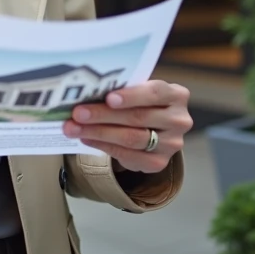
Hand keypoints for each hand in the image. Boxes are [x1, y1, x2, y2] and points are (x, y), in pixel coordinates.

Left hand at [61, 81, 192, 173]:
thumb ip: (123, 90)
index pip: (155, 93)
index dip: (131, 96)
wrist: (156, 129)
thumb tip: (85, 92)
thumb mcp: (140, 91)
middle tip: (78, 114)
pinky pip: (128, 156)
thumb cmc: (142, 102)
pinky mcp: (159, 163)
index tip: (108, 98)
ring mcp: (172, 144)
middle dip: (103, 115)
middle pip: (138, 117)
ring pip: (131, 138)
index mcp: (176, 95)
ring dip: (98, 132)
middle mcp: (179, 120)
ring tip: (74, 128)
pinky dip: (104, 146)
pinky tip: (87, 139)